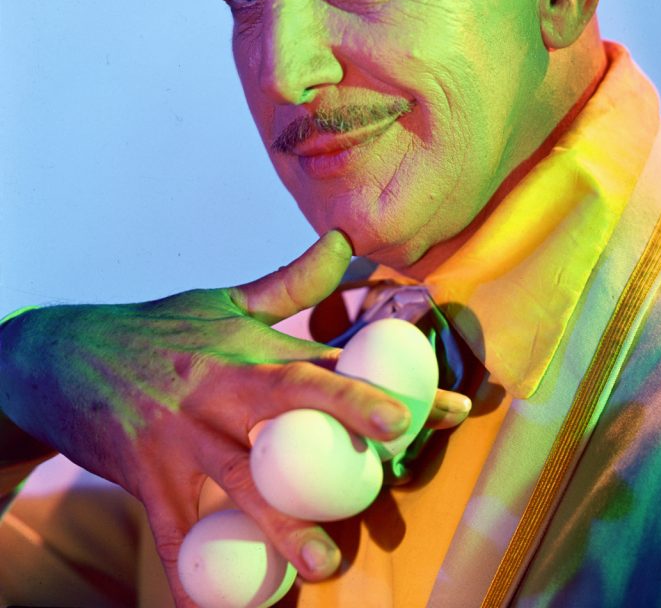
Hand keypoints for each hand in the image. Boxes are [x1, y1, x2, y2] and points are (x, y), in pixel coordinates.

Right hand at [0, 231, 470, 606]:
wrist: (63, 357)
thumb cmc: (159, 329)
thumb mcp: (225, 300)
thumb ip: (292, 281)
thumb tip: (348, 242)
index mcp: (251, 346)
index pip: (331, 354)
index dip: (387, 367)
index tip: (445, 391)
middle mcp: (223, 385)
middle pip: (290, 397)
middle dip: (346, 414)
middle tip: (396, 442)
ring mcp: (183, 433)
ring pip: (237, 476)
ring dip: (280, 521)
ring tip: (323, 562)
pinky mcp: (147, 475)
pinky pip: (172, 529)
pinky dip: (191, 571)